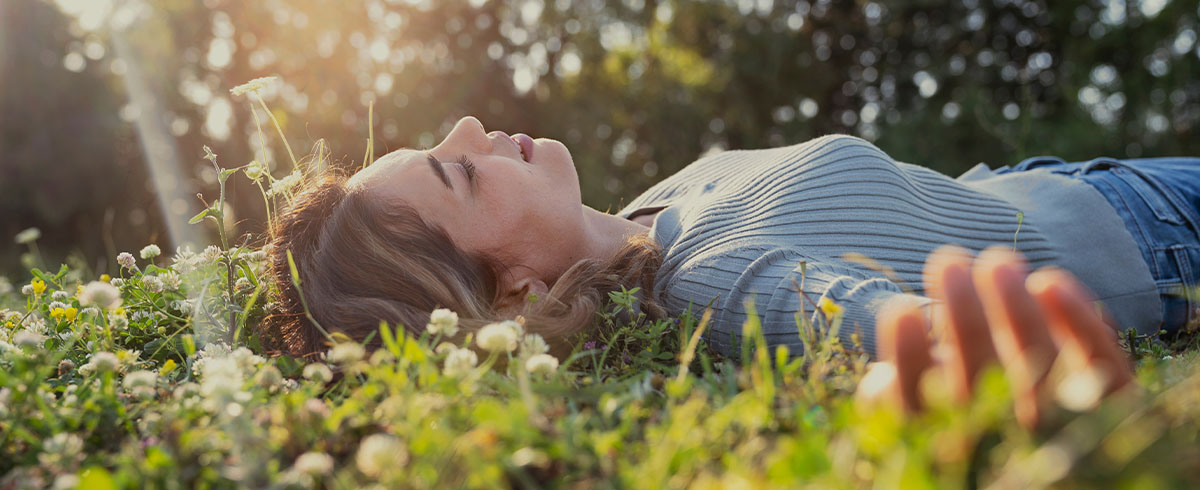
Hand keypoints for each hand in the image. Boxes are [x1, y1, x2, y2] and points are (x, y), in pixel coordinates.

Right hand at [855, 245, 1135, 429]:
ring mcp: (1063, 426)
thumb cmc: (970, 440)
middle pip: (981, 375)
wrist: (1047, 475)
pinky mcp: (1113, 410)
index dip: (909, 356)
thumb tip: (881, 378)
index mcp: (946, 446)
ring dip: (1014, 306)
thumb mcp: (920, 436)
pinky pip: (1102, 367)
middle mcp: (1002, 440)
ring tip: (995, 260)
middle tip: (947, 260)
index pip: (919, 406)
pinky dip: (1081, 322)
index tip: (900, 308)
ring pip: (1040, 363)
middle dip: (963, 313)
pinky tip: (1050, 280)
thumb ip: (898, 407)